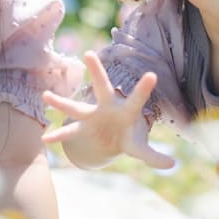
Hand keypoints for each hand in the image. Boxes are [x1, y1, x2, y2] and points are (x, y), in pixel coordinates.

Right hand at [41, 51, 174, 168]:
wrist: (113, 139)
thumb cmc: (130, 137)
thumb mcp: (140, 147)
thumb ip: (154, 156)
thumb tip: (172, 164)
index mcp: (127, 110)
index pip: (137, 98)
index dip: (144, 88)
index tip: (152, 74)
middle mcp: (107, 107)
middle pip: (102, 87)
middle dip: (96, 71)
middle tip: (89, 53)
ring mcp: (92, 115)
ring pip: (76, 107)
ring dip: (62, 102)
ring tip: (45, 96)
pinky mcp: (82, 127)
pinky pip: (68, 132)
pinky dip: (58, 136)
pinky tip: (45, 139)